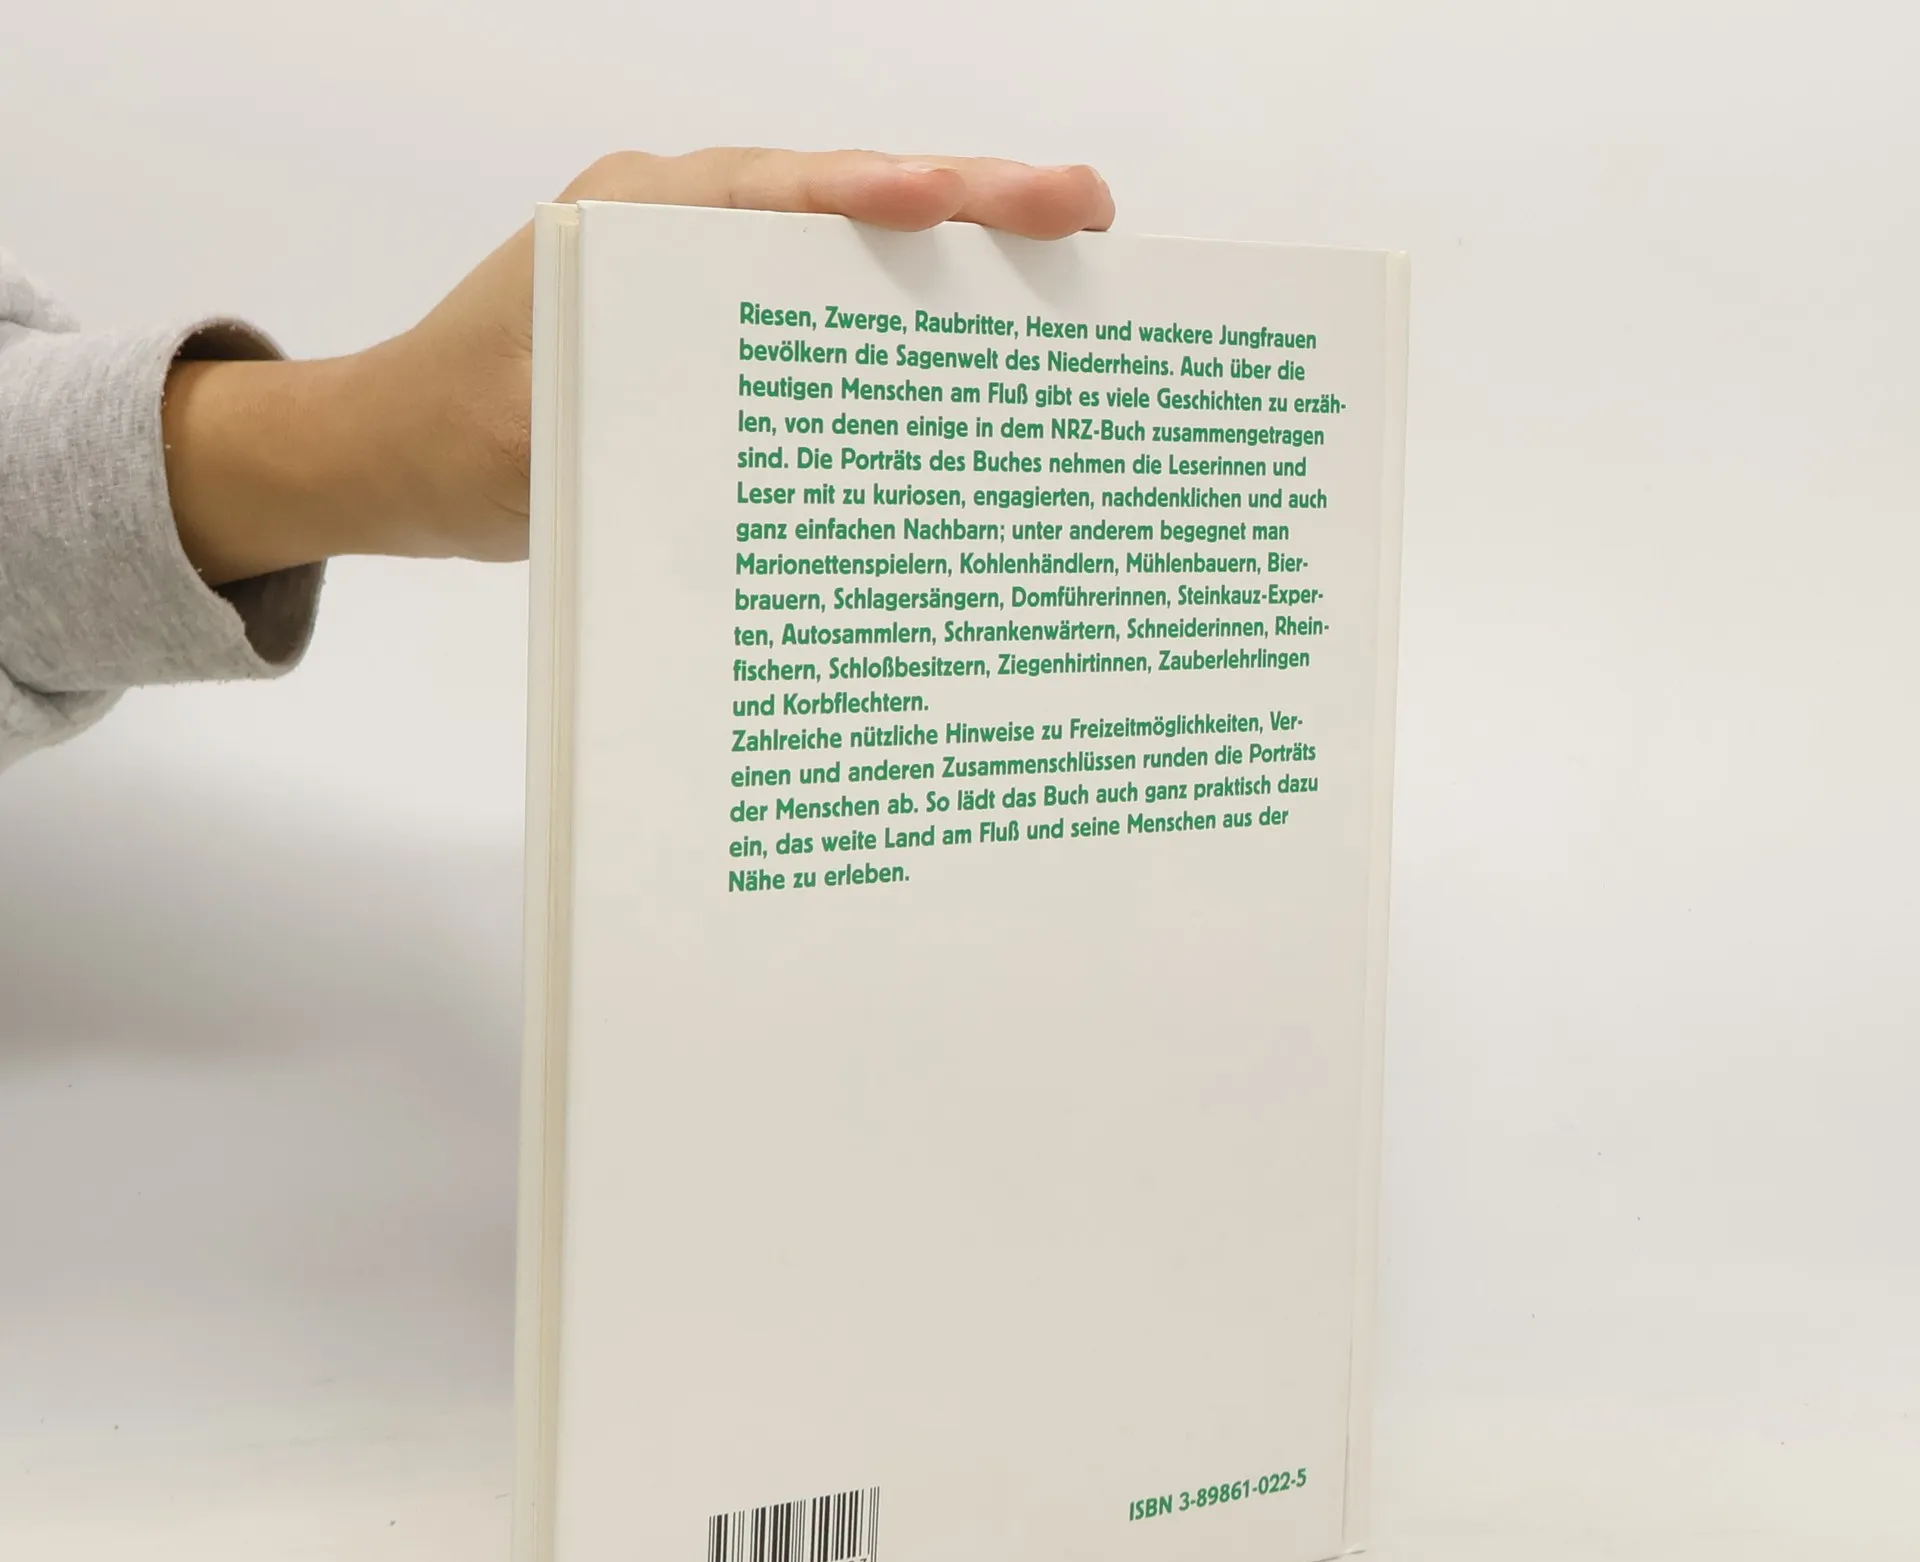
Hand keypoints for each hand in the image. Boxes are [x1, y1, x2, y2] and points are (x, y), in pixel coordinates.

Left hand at [162, 150, 1114, 584]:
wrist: (392, 457)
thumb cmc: (447, 438)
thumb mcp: (519, 447)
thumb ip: (612, 437)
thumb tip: (726, 459)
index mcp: (631, 224)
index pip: (777, 193)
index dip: (881, 194)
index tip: (967, 199)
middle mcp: (679, 229)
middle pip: (842, 204)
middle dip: (968, 205)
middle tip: (1084, 212)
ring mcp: (704, 276)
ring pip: (849, 254)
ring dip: (957, 263)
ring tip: (1070, 265)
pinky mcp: (718, 334)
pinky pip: (825, 314)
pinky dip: (904, 323)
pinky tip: (982, 350)